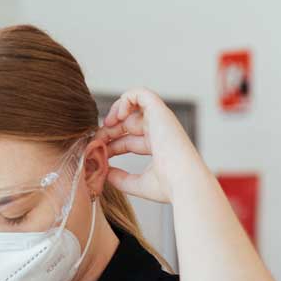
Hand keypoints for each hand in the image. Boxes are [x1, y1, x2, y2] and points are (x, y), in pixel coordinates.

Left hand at [98, 87, 207, 203]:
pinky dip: (125, 99)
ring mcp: (160, 120)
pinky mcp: (159, 111)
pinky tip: (117, 117)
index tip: (98, 154)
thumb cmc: (169, 186)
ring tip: (105, 125)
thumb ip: (121, 179)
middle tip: (95, 141)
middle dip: (108, 131)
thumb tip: (106, 174)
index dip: (111, 145)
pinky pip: (140, 93)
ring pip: (133, 105)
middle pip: (127, 124)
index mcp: (157, 147)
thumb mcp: (139, 184)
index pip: (128, 141)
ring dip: (115, 112)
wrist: (184, 181)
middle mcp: (159, 131)